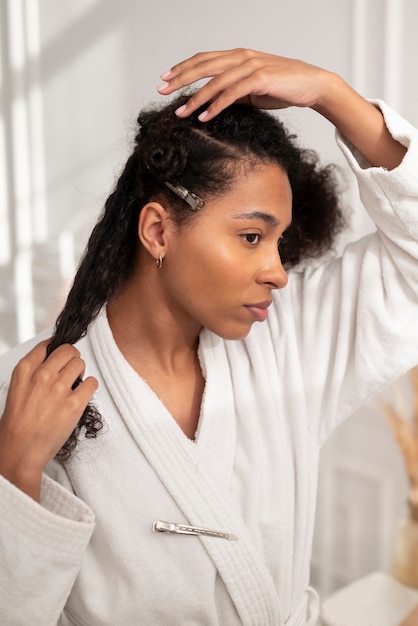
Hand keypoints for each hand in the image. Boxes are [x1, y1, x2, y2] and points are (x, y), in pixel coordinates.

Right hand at [0, 340, 97, 499]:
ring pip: (81, 363)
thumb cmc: (16, 425)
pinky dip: (90, 387)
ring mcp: (59, 389)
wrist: (20, 451)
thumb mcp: (18, 390)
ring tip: (75, 384)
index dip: (56, 349)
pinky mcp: (74, 404)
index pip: (47, 345)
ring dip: (81, 372)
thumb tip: (53, 363)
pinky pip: (92, 382)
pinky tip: (81, 395)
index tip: (60, 355)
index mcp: (24, 370)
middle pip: (68, 350)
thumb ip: (34, 373)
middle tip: (71, 369)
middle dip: (72, 358)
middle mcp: (42, 375)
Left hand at [158, 47, 405, 169]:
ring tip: (181, 112)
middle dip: (180, 79)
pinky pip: (232, 93)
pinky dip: (216, 105)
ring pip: (215, 81)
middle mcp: (241, 57)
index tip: (165, 79)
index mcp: (238, 56)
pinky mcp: (260, 78)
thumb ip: (233, 92)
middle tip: (162, 91)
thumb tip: (213, 102)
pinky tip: (204, 116)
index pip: (204, 60)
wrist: (312, 85)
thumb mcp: (252, 90)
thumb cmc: (283, 87)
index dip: (183, 68)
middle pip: (203, 66)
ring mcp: (251, 66)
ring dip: (195, 98)